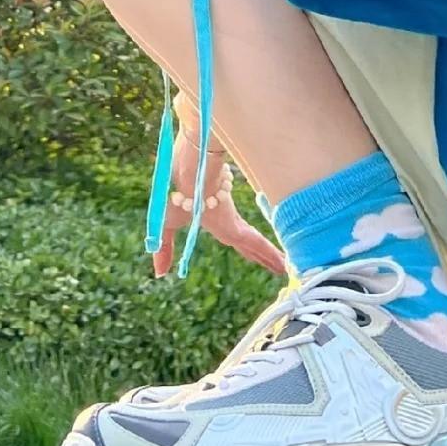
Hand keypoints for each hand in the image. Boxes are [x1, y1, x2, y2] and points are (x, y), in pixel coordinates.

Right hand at [152, 127, 287, 279]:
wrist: (185, 171)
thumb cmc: (174, 193)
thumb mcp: (166, 223)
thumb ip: (165, 247)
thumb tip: (159, 274)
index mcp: (216, 219)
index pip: (236, 238)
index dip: (250, 249)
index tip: (264, 258)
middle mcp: (227, 221)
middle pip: (248, 244)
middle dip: (263, 255)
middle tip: (281, 267)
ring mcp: (232, 223)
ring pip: (255, 246)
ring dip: (269, 258)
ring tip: (286, 268)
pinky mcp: (234, 226)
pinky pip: (254, 245)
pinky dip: (267, 254)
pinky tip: (282, 263)